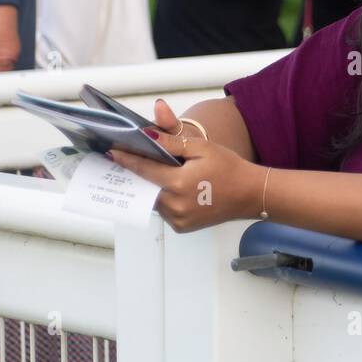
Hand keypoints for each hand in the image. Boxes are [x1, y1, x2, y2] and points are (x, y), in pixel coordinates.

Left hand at [108, 98, 260, 232]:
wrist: (250, 194)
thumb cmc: (228, 167)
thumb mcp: (202, 148)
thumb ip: (172, 142)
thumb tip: (147, 133)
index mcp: (178, 182)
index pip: (143, 169)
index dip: (126, 160)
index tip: (111, 152)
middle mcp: (174, 204)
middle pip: (146, 187)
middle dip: (139, 175)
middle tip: (132, 162)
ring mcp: (177, 219)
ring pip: (154, 201)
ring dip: (154, 188)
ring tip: (164, 175)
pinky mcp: (182, 227)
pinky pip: (165, 212)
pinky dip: (166, 200)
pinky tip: (178, 190)